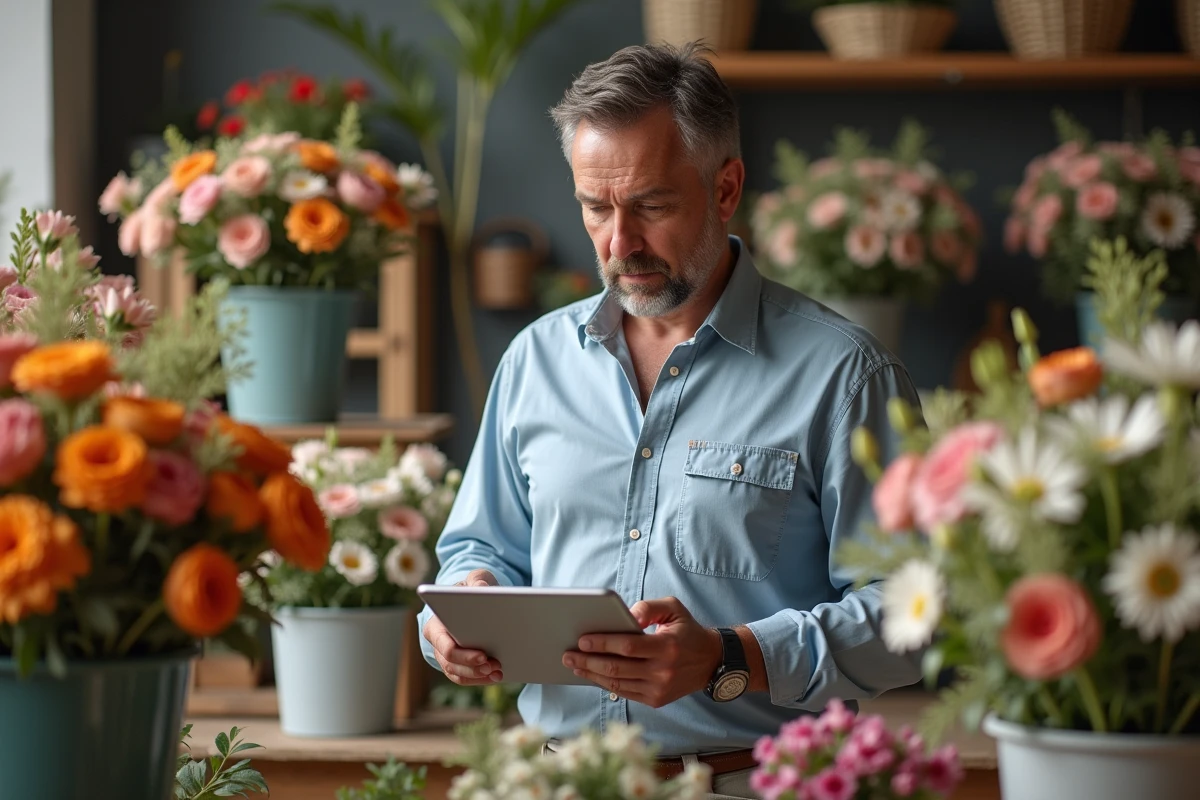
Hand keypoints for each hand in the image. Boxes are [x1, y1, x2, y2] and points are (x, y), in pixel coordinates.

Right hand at [422, 569, 503, 685]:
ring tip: (498, 672)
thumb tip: (480, 588)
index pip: (443, 643)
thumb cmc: (471, 590)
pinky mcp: (458, 665)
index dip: (462, 653)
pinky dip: (480, 680)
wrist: (472, 602)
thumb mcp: (475, 579)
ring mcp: (447, 657)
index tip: (483, 655)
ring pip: (458, 674)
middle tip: (494, 666)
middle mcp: (437, 643)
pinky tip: (496, 676)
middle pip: (451, 663)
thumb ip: (478, 579)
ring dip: (478, 676)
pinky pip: (466, 678)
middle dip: (473, 667)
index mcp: (436, 623)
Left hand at [562, 596, 721, 707]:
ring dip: (591, 674)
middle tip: (567, 654)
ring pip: (617, 683)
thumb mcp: (673, 608)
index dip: (602, 644)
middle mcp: (662, 671)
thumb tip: (627, 615)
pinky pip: (624, 692)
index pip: (627, 646)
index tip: (581, 640)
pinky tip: (591, 674)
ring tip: (573, 664)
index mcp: (666, 646)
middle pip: (616, 668)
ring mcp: (659, 689)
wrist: (710, 661)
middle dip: (588, 661)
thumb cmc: (686, 630)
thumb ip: (649, 607)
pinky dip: (605, 683)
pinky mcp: (656, 700)